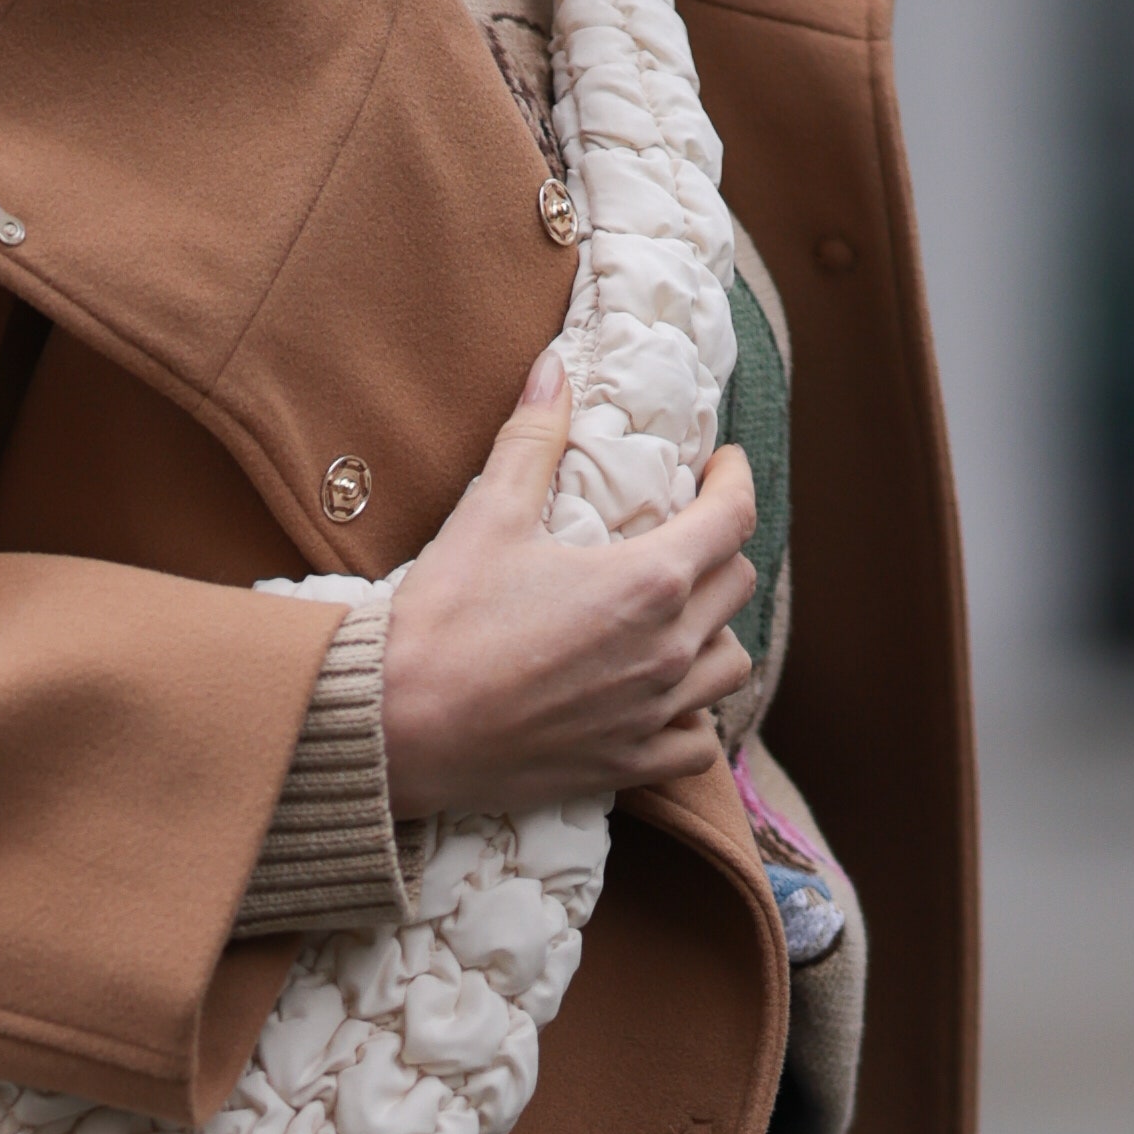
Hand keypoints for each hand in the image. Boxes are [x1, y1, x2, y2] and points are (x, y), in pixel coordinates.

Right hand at [375, 351, 754, 821]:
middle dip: (718, 550)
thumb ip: (532, 439)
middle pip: (736, 586)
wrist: (397, 727)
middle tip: (684, 535)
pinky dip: (694, 717)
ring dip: (713, 634)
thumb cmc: (442, 621)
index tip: (722, 466)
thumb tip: (552, 369)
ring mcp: (652, 713)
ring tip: (678, 619)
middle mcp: (667, 650)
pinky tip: (663, 699)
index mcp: (646, 582)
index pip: (732, 518)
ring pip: (730, 665)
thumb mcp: (488, 517)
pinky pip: (698, 744)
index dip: (735, 480)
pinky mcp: (626, 764)